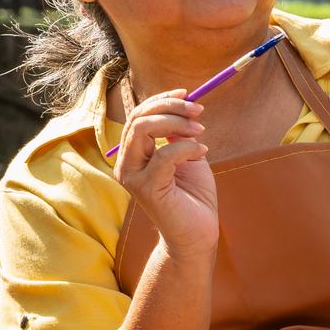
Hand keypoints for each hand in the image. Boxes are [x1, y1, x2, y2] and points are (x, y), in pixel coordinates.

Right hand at [114, 89, 218, 254]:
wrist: (197, 235)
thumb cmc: (193, 197)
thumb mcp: (187, 156)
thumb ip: (177, 134)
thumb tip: (182, 105)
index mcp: (133, 155)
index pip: (138, 115)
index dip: (162, 100)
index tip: (188, 94)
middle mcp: (126, 164)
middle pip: (138, 117)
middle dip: (170, 107)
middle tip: (199, 112)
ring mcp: (132, 176)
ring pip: (143, 129)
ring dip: (176, 123)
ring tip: (201, 132)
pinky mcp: (146, 188)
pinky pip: (165, 154)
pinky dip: (187, 147)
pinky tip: (202, 152)